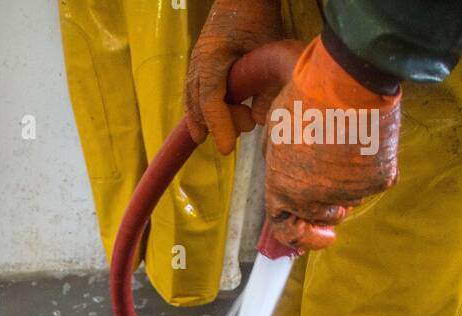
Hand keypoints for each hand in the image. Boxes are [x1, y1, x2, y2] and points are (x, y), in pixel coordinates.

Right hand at [185, 0, 283, 154]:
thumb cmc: (259, 17)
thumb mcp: (269, 50)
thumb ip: (265, 86)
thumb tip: (259, 122)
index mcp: (213, 57)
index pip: (211, 101)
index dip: (218, 126)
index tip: (226, 150)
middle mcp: (198, 62)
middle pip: (199, 106)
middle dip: (218, 124)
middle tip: (245, 125)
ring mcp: (195, 63)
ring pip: (193, 102)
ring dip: (206, 121)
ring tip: (223, 132)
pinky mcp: (198, 64)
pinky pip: (194, 95)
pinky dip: (200, 112)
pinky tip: (206, 128)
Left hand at [260, 37, 400, 249]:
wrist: (348, 79)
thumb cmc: (307, 97)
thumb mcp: (274, 131)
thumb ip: (277, 163)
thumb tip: (284, 174)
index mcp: (283, 189)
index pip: (286, 230)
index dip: (299, 236)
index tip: (317, 235)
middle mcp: (314, 199)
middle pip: (321, 215)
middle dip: (326, 201)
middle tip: (332, 168)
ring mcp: (348, 192)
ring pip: (349, 200)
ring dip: (347, 184)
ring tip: (345, 143)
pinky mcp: (377, 181)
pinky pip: (373, 183)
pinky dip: (371, 169)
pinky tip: (365, 141)